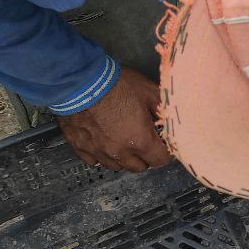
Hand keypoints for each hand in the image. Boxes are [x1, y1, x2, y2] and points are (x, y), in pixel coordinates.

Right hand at [56, 69, 172, 170]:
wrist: (80, 81)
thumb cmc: (116, 84)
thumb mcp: (149, 91)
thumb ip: (162, 110)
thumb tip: (169, 120)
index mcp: (140, 140)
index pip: (160, 160)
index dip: (165, 152)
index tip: (164, 145)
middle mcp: (119, 151)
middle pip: (139, 167)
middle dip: (146, 156)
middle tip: (146, 141)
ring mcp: (98, 151)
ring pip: (116, 166)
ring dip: (123, 157)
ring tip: (124, 141)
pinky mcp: (80, 147)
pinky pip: (93, 160)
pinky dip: (101, 155)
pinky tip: (103, 142)